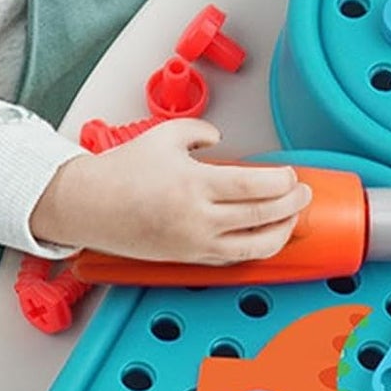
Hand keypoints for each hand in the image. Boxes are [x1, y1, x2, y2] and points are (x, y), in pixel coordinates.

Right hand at [29, 120, 311, 263]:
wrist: (86, 206)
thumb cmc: (121, 171)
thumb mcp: (164, 136)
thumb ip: (201, 132)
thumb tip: (222, 140)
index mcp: (194, 184)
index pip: (256, 187)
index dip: (284, 182)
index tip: (291, 174)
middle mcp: (198, 219)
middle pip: (264, 215)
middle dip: (293, 204)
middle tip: (303, 192)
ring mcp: (195, 243)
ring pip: (256, 246)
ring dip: (283, 231)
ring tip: (293, 216)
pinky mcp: (190, 259)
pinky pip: (235, 258)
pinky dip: (258, 247)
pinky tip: (268, 234)